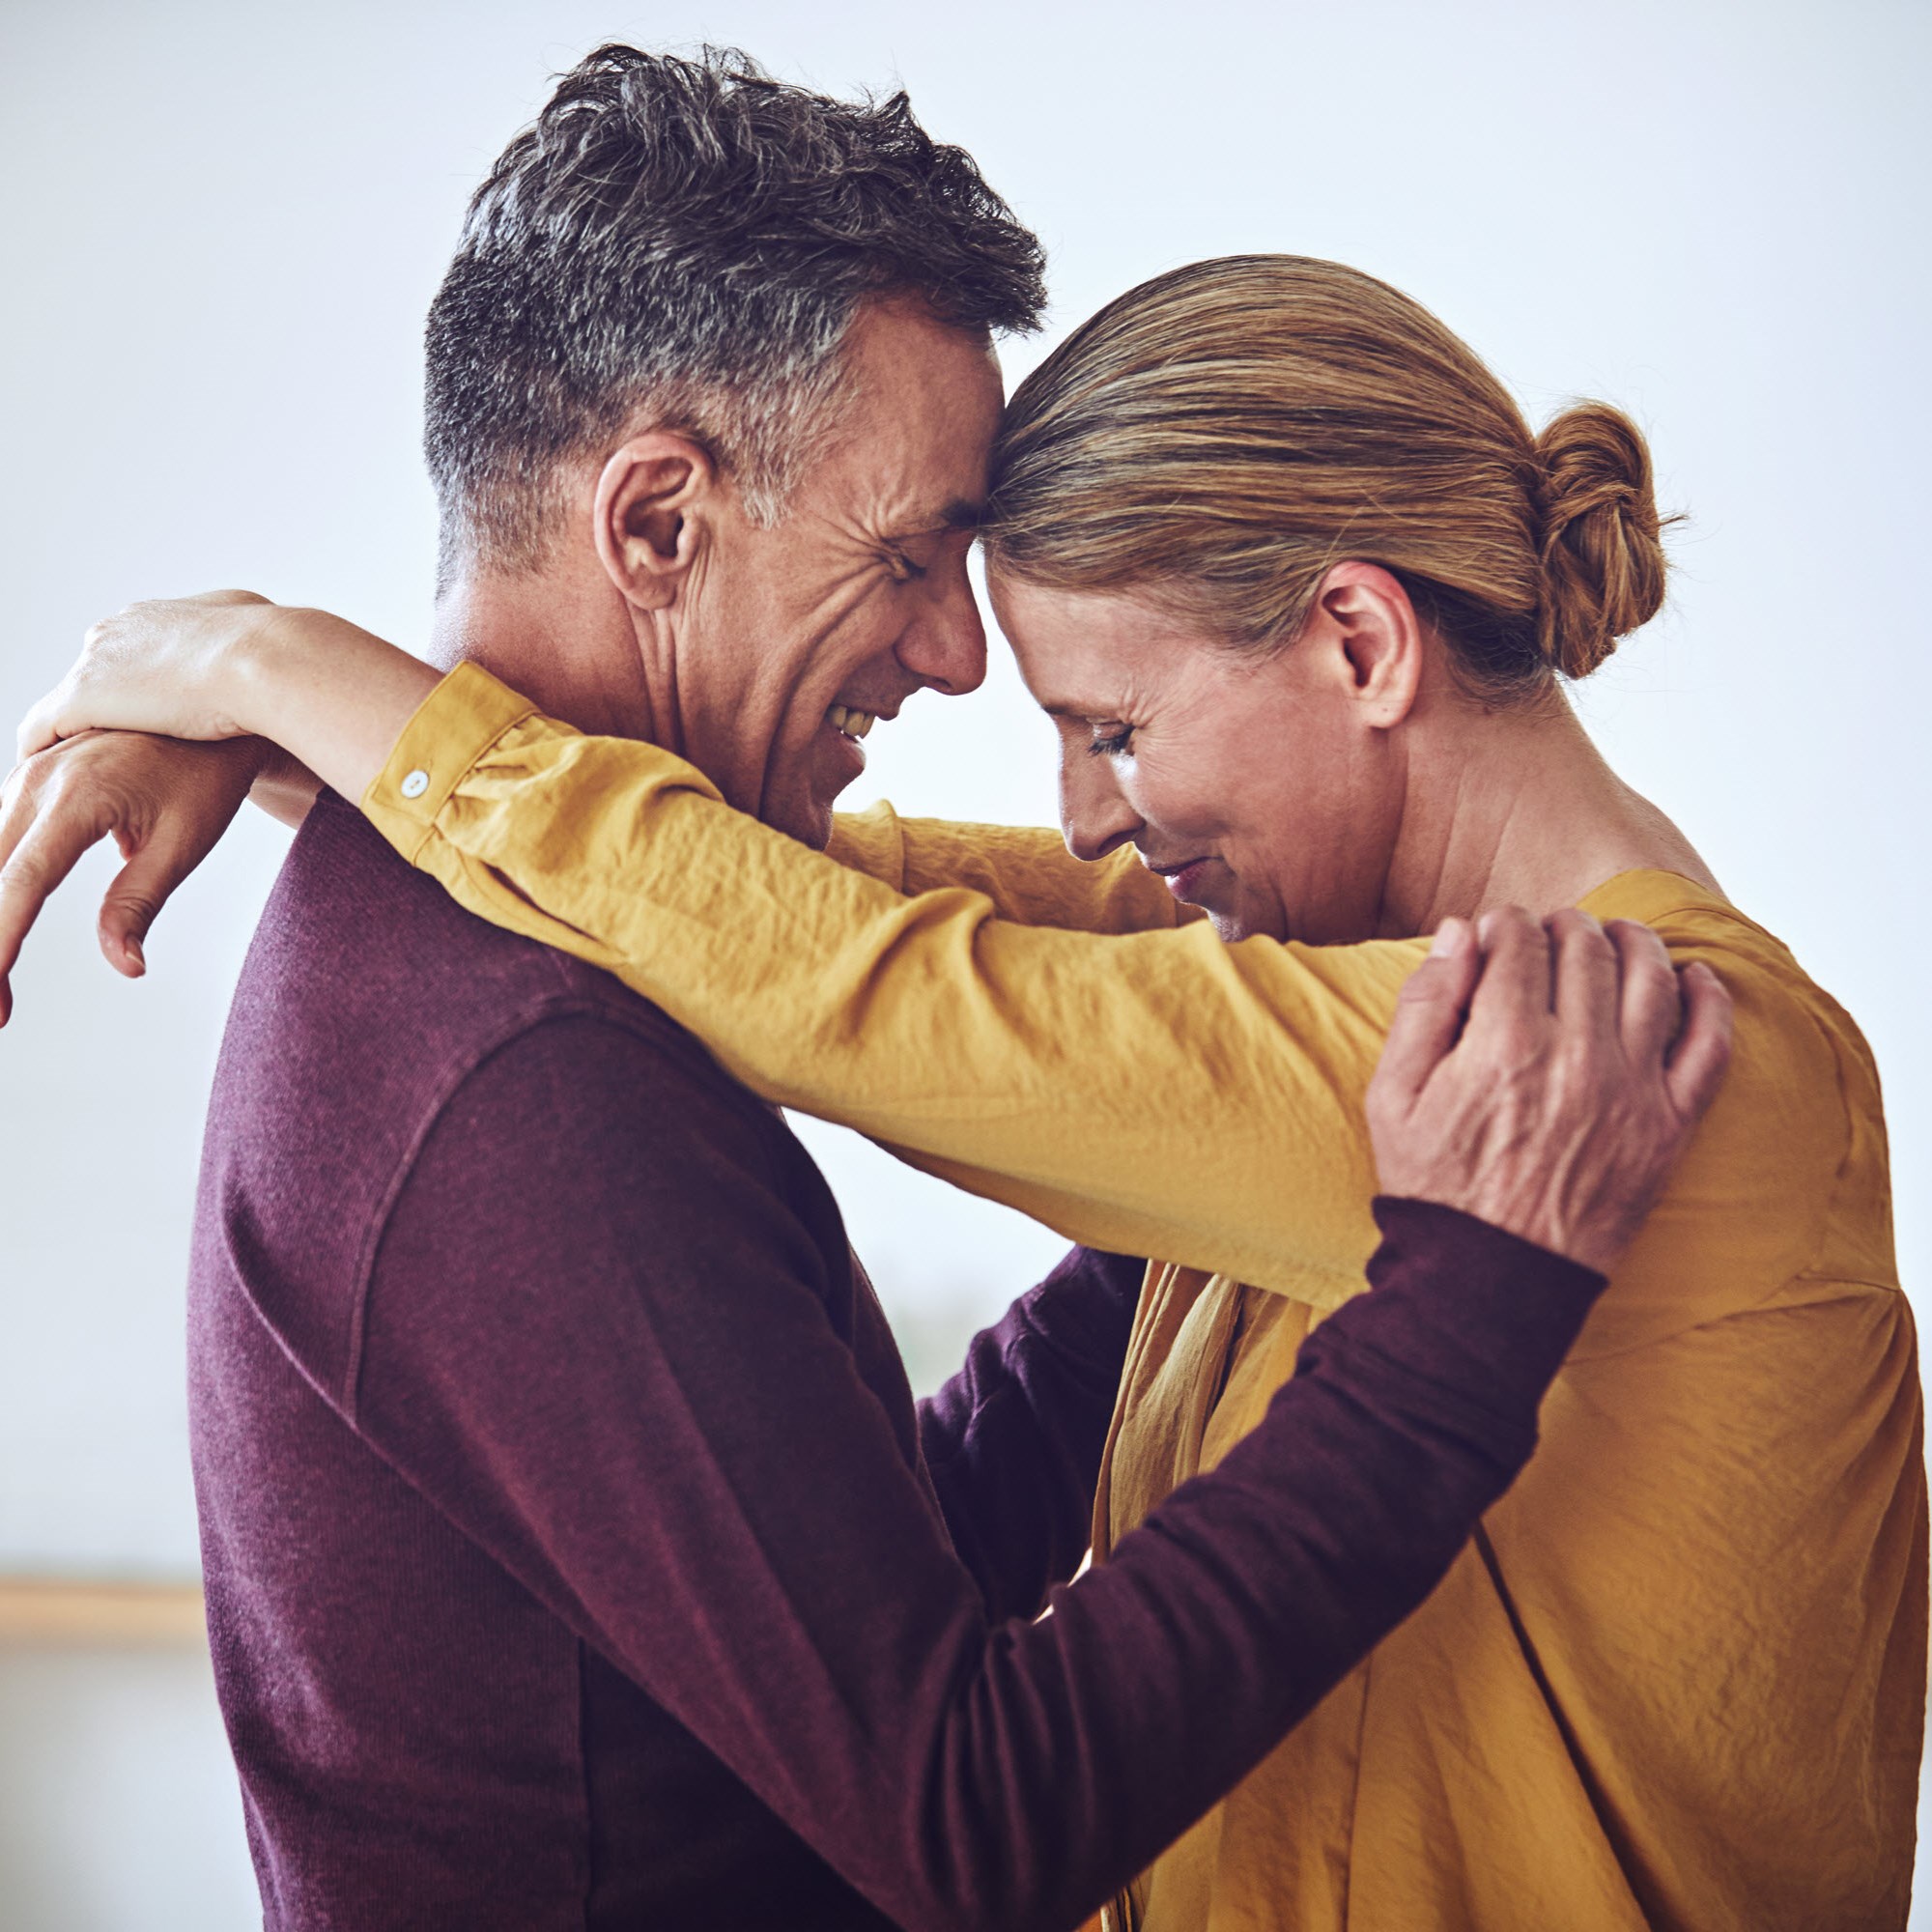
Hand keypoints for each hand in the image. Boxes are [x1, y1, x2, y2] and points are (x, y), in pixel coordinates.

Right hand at [0, 731, 268, 1024]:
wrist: (210, 710)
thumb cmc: (204, 778)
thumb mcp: (183, 844)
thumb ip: (140, 902)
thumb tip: (125, 966)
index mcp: (77, 797)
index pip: (22, 883)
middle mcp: (37, 781)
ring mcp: (25, 776)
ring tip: (0, 987)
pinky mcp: (26, 780)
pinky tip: (3, 928)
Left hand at [17, 590, 281, 758]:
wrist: (268, 661)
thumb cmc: (282, 655)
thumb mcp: (270, 633)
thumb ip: (258, 642)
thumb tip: (278, 644)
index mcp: (164, 616)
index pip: (135, 653)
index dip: (143, 689)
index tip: (152, 718)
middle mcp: (122, 629)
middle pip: (98, 674)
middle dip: (106, 710)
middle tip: (115, 752)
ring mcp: (99, 661)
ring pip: (69, 702)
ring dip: (72, 734)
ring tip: (75, 773)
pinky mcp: (84, 697)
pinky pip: (41, 729)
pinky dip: (39, 751)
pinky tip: (44, 778)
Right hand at [1365, 906, 1732, 1274]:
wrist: (1490, 1281)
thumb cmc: (1435, 1187)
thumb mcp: (1393, 1095)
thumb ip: (1423, 1005)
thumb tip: (1457, 933)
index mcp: (1502, 1043)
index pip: (1517, 939)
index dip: (1502, 923)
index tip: (1494, 934)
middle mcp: (1576, 1056)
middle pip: (1585, 948)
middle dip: (1562, 926)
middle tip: (1547, 935)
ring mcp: (1632, 1090)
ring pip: (1651, 977)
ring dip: (1632, 941)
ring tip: (1614, 938)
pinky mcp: (1670, 1125)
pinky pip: (1710, 1044)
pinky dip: (1709, 999)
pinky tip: (1693, 977)